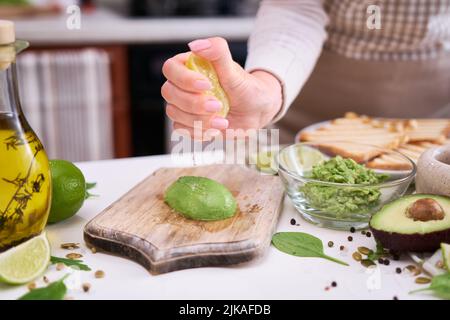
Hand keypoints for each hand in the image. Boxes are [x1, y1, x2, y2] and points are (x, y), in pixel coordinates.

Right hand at [161, 37, 281, 137]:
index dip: (184, 79)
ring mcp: (183, 105)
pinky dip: (200, 131)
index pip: (170, 69)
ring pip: (174, 114)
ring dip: (199, 119)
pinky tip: (216, 127)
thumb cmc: (245, 88)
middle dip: (193, 103)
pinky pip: (182, 129)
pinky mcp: (188, 123)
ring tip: (222, 119)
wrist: (256, 111)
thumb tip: (196, 45)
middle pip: (169, 93)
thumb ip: (217, 52)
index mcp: (189, 66)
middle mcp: (182, 85)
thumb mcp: (234, 70)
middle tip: (217, 105)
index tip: (206, 85)